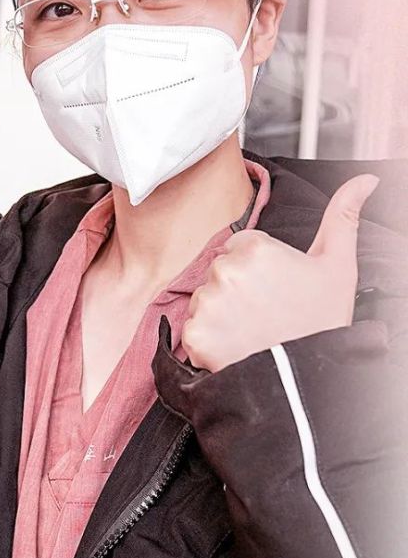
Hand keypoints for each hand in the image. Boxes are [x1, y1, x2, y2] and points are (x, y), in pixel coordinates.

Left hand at [180, 174, 378, 372]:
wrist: (307, 378)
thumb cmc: (322, 322)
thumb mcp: (338, 264)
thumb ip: (343, 215)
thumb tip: (366, 179)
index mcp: (255, 248)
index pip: (241, 246)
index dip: (260, 270)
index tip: (276, 290)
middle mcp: (226, 270)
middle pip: (220, 271)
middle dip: (238, 288)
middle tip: (266, 313)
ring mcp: (207, 303)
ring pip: (204, 298)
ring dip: (221, 313)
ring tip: (252, 331)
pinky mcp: (194, 335)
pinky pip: (191, 330)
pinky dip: (208, 341)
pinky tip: (235, 346)